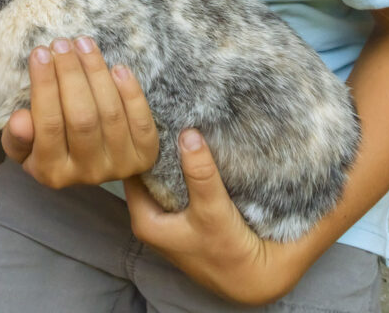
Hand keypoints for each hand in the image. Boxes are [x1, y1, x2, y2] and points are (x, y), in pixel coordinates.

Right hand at [1, 36, 158, 187]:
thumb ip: (17, 137)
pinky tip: (117, 68)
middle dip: (71, 74)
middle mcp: (86, 173)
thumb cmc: (52, 146)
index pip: (48, 124)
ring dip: (97, 74)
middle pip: (81, 117)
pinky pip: (141, 121)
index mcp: (51, 172)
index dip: (44, 86)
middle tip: (62, 44)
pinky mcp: (144, 155)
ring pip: (110, 114)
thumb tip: (20, 120)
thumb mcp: (25, 146)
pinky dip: (131, 93)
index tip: (40, 52)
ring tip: (84, 44)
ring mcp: (119, 166)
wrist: (92, 162)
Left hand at [123, 129, 310, 305]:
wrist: (257, 279)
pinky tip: (197, 139)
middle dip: (157, 143)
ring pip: (166, 173)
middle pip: (147, 169)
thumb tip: (188, 135)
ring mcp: (171, 213)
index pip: (131, 170)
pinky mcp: (190, 211)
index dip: (138, 143)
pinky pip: (183, 179)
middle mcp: (152, 216)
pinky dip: (188, 163)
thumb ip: (200, 175)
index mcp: (144, 219)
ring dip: (174, 152)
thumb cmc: (228, 253)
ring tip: (182, 117)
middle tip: (168, 110)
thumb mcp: (211, 212)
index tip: (151, 114)